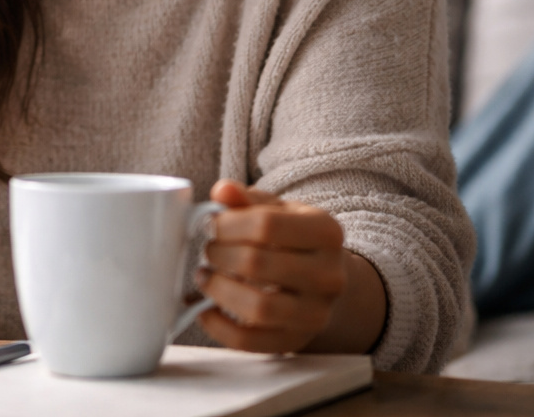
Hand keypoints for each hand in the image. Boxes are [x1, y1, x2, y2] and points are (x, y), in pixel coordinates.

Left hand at [196, 179, 381, 353]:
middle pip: (257, 264)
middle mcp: (329, 275)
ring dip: (218, 290)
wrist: (324, 278)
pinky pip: (251, 342)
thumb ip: (246, 199)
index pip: (266, 224)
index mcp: (325, 231)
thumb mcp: (277, 210)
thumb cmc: (292, 238)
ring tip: (204, 277)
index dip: (227, 225)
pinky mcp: (296, 341)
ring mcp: (316, 313)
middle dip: (219, 255)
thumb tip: (222, 191)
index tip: (209, 225)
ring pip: (257, 307)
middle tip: (207, 251)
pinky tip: (205, 308)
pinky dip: (219, 327)